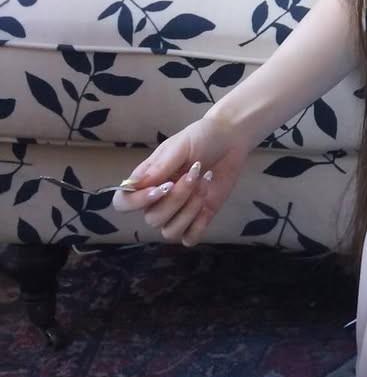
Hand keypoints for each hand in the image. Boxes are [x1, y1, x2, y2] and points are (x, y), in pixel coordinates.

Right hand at [110, 112, 251, 246]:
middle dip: (177, 198)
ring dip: (190, 209)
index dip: (137, 202)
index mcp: (147, 181)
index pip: (123, 203)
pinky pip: (189, 238)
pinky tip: (207, 205)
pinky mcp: (199, 218)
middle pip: (153, 219)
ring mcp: (178, 212)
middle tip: (195, 173)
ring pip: (170, 232)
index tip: (163, 187)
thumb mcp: (180, 146)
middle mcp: (158, 200)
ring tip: (204, 183)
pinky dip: (198, 225)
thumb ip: (160, 167)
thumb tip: (134, 185)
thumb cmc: (201, 138)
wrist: (231, 139)